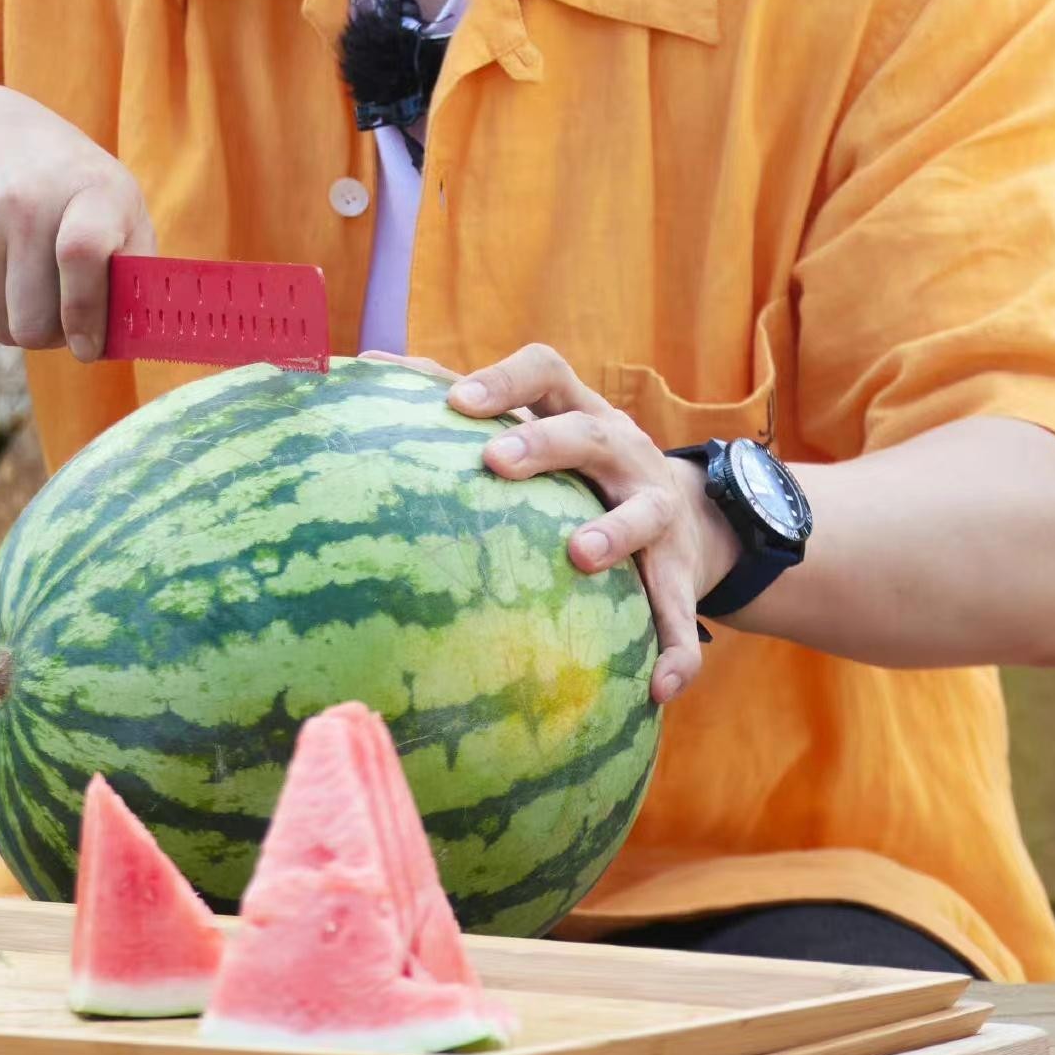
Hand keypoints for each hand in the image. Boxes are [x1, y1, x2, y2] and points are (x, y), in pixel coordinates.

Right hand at [0, 86, 153, 357]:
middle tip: (63, 316)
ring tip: (33, 291)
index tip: (88, 345)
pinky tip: (0, 281)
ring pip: (1, 329)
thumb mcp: (117, 201)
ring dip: (21, 327)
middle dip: (53, 336)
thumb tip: (129, 337)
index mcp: (91, 189)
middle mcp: (28, 202)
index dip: (86, 310)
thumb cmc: (68, 185)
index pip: (83, 253)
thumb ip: (135, 267)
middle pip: (34, 319)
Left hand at [449, 344, 738, 702]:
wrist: (688, 514)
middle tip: (495, 462)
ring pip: (645, 511)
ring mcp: (656, 507)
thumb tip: (366, 367)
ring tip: (581, 554)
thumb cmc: (577, 470)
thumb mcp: (539, 429)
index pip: (545, 372)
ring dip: (616, 530)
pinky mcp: (680, 569)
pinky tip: (659, 687)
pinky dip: (676, 647)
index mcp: (578, 411)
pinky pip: (681, 609)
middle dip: (544, 444)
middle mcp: (622, 450)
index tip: (456, 401)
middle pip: (588, 432)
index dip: (504, 381)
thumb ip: (467, 406)